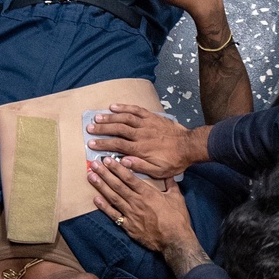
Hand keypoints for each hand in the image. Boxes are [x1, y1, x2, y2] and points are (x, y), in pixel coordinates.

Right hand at [88, 105, 207, 177]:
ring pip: (124, 118)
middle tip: (89, 128)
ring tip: (97, 117)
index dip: (103, 144)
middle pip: (117, 129)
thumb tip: (122, 161)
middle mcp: (141, 134)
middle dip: (102, 129)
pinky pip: (136, 110)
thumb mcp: (158, 171)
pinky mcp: (152, 117)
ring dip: (110, 117)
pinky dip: (124, 107)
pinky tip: (114, 106)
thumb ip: (139, 166)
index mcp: (140, 149)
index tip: (91, 143)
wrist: (189, 146)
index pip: (117, 145)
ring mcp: (146, 124)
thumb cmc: (173, 161)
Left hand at [88, 157, 209, 277]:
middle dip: (105, 174)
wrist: (175, 241)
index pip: (129, 178)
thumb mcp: (177, 198)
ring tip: (91, 177)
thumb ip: (170, 184)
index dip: (117, 168)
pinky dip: (104, 207)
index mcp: (148, 193)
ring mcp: (131, 214)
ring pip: (113, 198)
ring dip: (101, 186)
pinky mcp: (128, 226)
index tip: (108, 160)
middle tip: (94, 165)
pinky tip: (95, 199)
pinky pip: (114, 215)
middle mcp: (137, 202)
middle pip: (118, 185)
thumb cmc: (177, 219)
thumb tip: (169, 174)